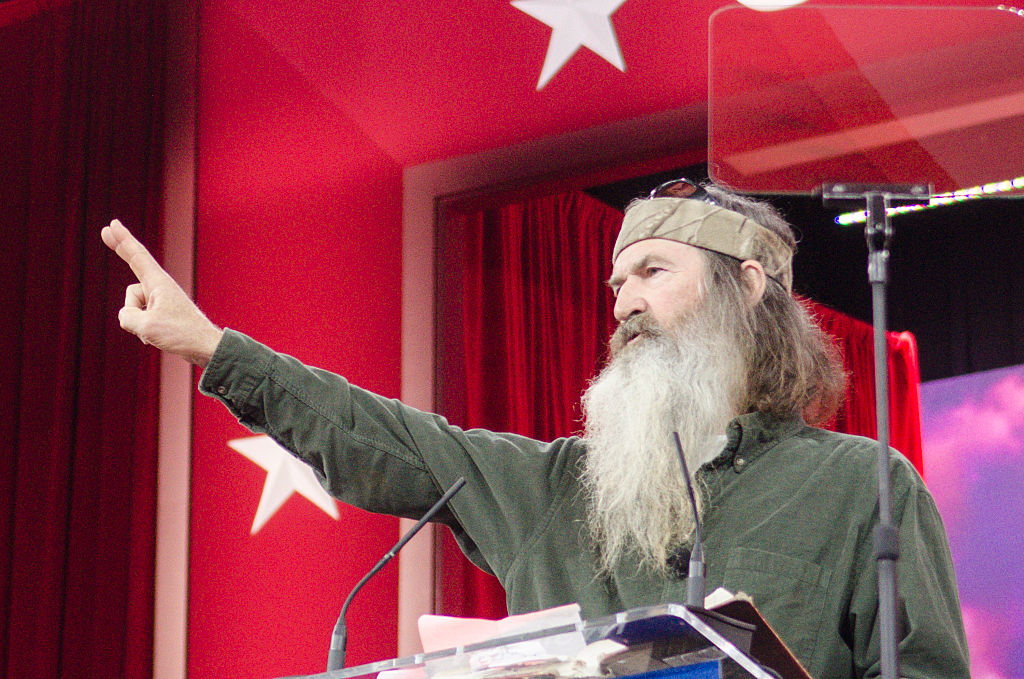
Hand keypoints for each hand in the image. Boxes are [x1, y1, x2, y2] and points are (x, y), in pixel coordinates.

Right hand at [101, 219, 222, 365]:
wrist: (205, 347)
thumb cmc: (180, 334)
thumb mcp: (145, 327)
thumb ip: (127, 317)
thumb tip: (126, 316)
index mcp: (158, 283)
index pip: (137, 256)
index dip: (122, 240)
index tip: (112, 225)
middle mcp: (160, 287)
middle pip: (134, 269)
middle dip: (121, 249)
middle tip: (106, 230)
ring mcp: (161, 300)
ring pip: (132, 309)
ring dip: (138, 324)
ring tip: (160, 330)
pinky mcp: (162, 313)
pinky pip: (140, 320)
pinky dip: (144, 331)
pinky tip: (158, 338)